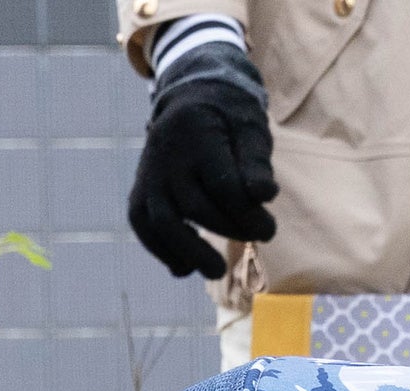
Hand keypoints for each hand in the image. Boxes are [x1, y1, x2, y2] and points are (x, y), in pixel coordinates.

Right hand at [124, 51, 271, 280]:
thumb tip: (264, 195)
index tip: (269, 228)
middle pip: (195, 207)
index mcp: (197, 135)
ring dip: (190, 253)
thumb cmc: (228, 119)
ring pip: (163, 223)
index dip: (247, 212)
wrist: (190, 99)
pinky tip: (185, 268)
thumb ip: (256, 161)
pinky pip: (144, 227)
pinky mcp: (139, 193)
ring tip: (216, 271)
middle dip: (230, 229)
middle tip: (260, 236)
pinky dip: (162, 252)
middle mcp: (166, 157)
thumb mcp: (250, 128)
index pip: (221, 185)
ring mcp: (149, 176)